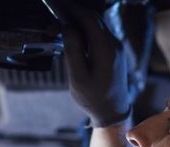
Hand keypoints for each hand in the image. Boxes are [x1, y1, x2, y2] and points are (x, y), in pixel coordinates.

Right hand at [44, 0, 129, 126]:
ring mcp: (116, 47)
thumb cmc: (93, 98)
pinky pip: (98, 33)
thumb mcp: (78, 77)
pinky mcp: (113, 51)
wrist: (113, 112)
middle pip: (93, 18)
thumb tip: (67, 27)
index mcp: (106, 50)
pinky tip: (71, 31)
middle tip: (54, 10)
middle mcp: (114, 45)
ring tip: (58, 21)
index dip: (72, 8)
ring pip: (96, 24)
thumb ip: (73, 51)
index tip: (56, 3)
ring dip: (78, 20)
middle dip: (73, 12)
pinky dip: (84, 29)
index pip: (89, 19)